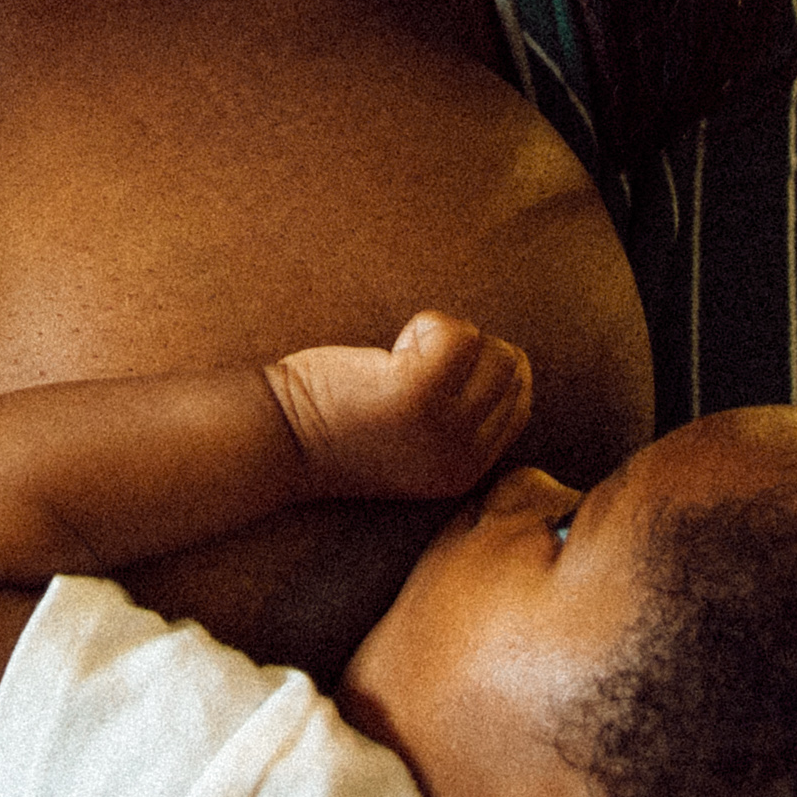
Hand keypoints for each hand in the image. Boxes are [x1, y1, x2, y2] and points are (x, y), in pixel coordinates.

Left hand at [260, 311, 537, 510]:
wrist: (277, 443)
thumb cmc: (337, 428)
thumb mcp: (415, 444)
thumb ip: (461, 420)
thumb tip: (508, 363)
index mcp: (466, 472)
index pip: (519, 404)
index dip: (486, 372)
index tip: (435, 373)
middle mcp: (464, 457)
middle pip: (512, 372)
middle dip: (472, 351)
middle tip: (413, 362)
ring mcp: (444, 427)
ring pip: (492, 350)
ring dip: (449, 335)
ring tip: (400, 355)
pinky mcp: (418, 393)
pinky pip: (458, 333)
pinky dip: (429, 324)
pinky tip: (391, 348)